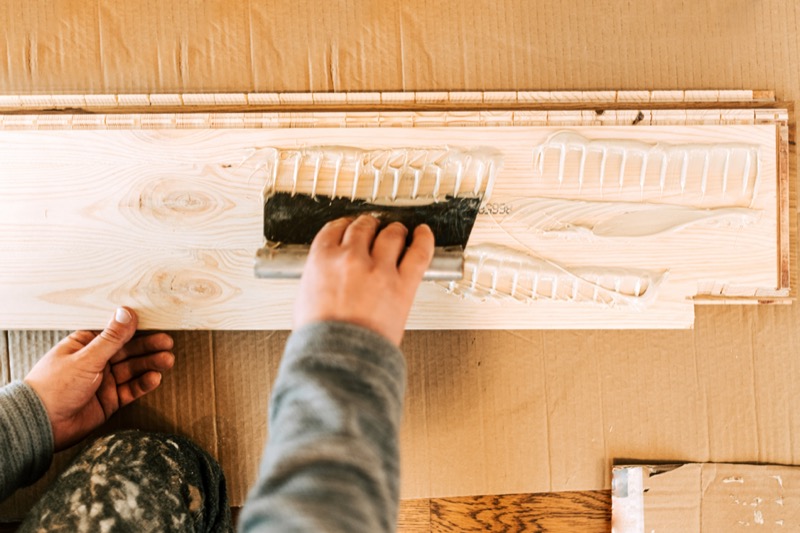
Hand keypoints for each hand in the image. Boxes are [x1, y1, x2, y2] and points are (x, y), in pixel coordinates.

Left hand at [24, 307, 174, 450]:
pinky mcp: (110, 399)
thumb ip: (111, 338)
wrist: (43, 425)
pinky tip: (155, 378)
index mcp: (85, 344)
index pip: (115, 332)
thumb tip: (126, 313)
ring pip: (133, 369)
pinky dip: (144, 384)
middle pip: (128, 350)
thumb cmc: (53, 388)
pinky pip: (131, 389)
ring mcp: (104, 381)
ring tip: (167, 360)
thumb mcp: (86, 358)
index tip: (155, 322)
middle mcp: (96, 361)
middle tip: (167, 343)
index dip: (135, 328)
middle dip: (148, 347)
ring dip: (150, 364)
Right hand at [294, 215, 434, 345]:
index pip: (336, 228)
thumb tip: (327, 272)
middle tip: (373, 229)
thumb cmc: (320, 338)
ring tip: (398, 232)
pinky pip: (419, 252)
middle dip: (369, 226)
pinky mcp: (404, 283)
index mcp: (323, 259)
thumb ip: (319, 276)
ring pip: (391, 234)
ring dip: (395, 230)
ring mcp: (380, 269)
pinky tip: (424, 233)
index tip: (350, 227)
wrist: (339, 358)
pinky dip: (424, 238)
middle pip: (364, 227)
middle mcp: (351, 258)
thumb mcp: (305, 299)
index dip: (345, 225)